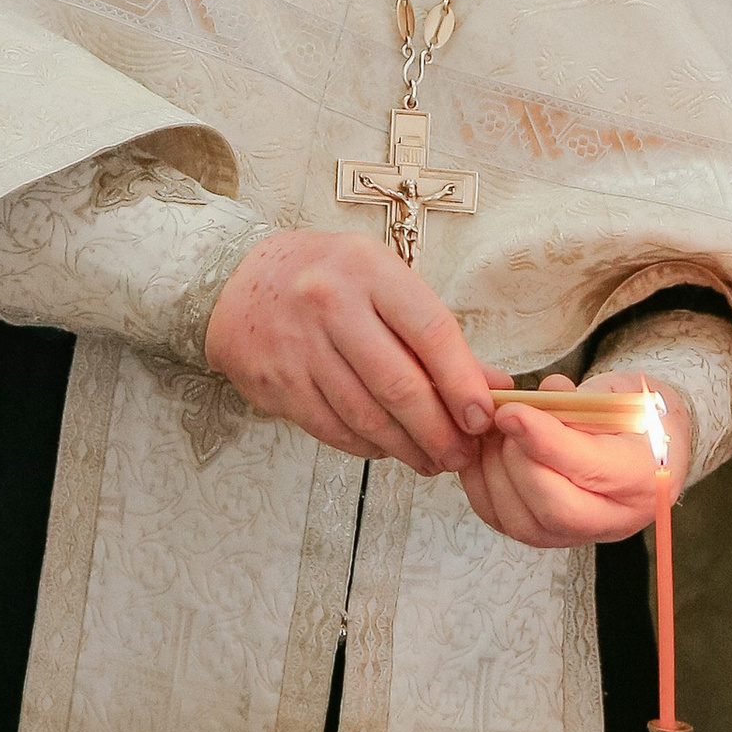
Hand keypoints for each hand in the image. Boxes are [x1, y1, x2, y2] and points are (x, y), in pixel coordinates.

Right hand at [203, 229, 496, 476]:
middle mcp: (332, 304)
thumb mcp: (383, 282)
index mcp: (370, 270)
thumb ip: (437, 334)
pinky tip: (388, 449)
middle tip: (460, 455)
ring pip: (367, 415)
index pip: (431, 331)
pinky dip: (367, 447)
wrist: (237, 283)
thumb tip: (495, 385)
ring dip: (407, 448)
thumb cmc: (328, 280)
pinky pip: (333, 429)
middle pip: (399, 384)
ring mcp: (301, 345)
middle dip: (438, 431)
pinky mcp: (279, 383)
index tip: (481, 418)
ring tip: (431, 461)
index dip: (462, 382)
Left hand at [461, 372, 692, 553]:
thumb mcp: (622, 394)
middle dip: (517, 460)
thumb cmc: (637, 418)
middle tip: (504, 418)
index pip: (589, 469)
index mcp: (644, 478)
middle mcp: (615, 520)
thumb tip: (544, 394)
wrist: (645, 451)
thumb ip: (583, 398)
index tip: (511, 411)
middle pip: (555, 508)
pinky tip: (483, 450)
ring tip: (492, 430)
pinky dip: (482, 483)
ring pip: (522, 522)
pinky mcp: (547, 537)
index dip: (544, 440)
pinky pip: (502, 521)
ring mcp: (579, 536)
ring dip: (494, 470)